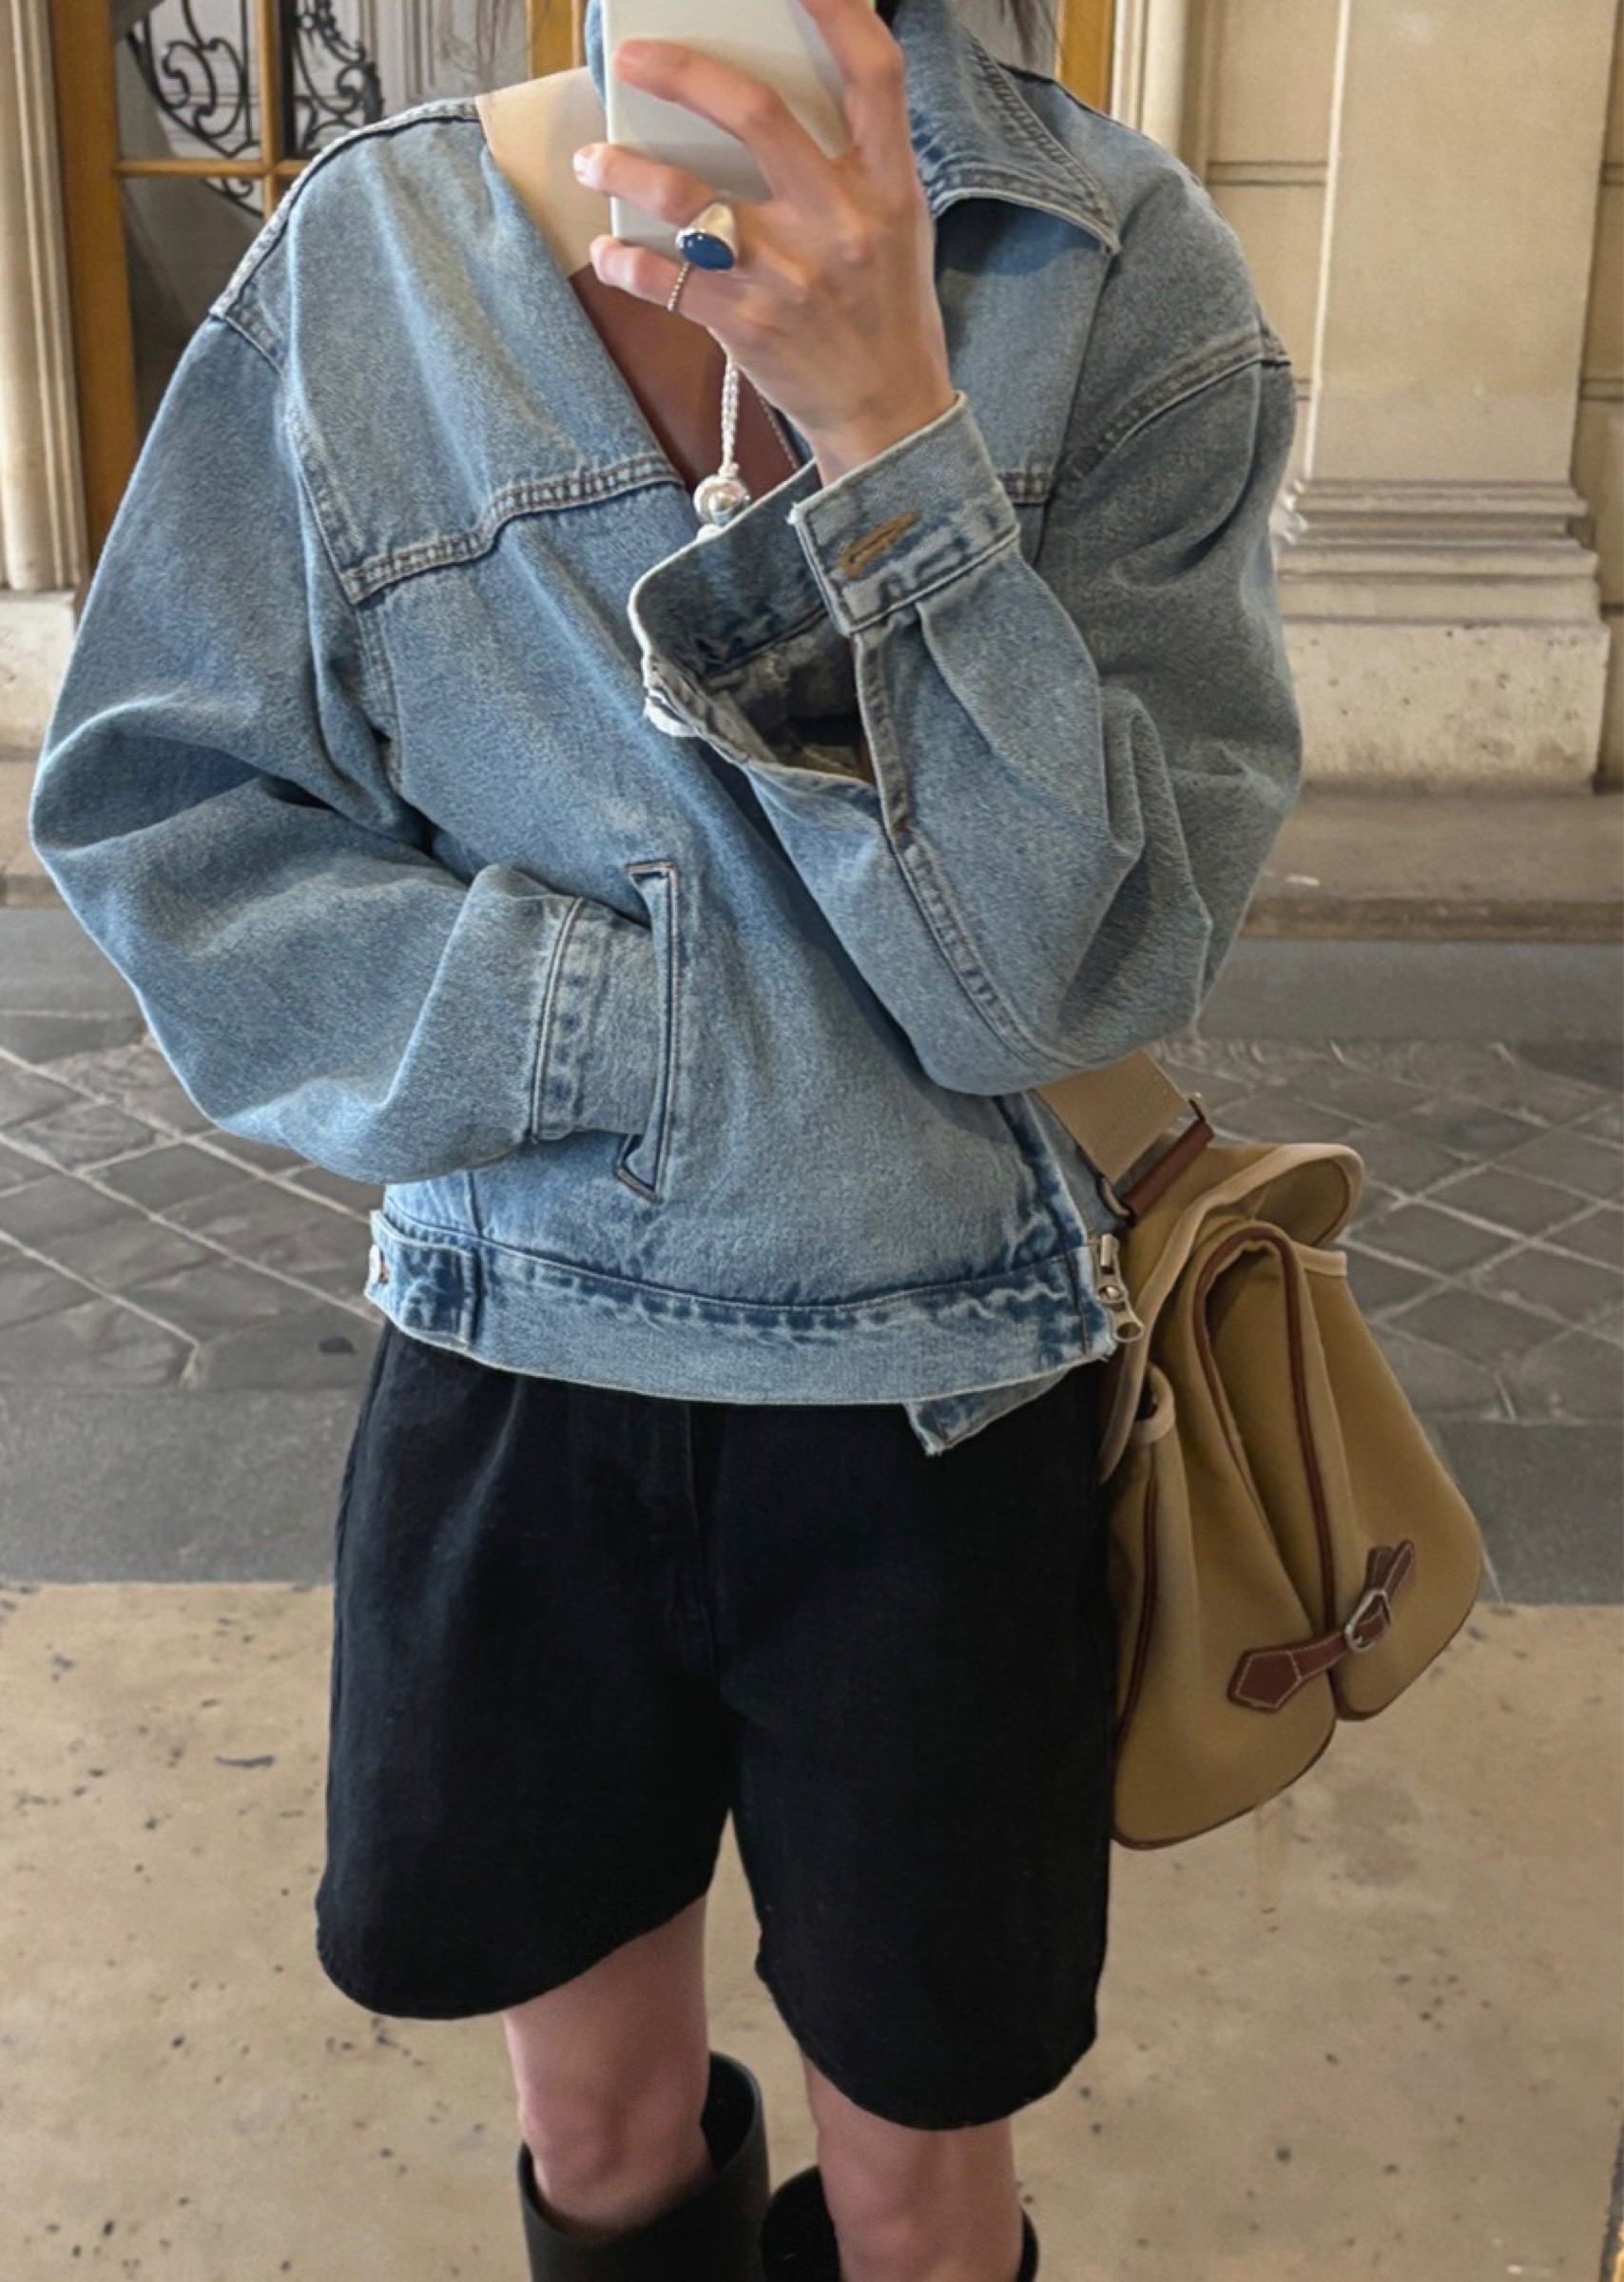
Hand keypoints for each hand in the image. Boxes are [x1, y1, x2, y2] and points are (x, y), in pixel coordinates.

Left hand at [574, 0, 955, 483]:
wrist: (889, 416)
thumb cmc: (885, 313)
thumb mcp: (897, 227)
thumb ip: (850, 163)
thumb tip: (767, 101)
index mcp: (888, 186)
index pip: (874, 73)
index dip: (835, 8)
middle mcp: (841, 221)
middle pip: (757, 114)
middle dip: (684, 72)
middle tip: (633, 56)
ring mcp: (791, 273)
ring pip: (689, 197)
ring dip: (627, 169)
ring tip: (595, 159)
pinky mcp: (748, 322)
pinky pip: (666, 278)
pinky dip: (626, 261)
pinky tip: (611, 251)